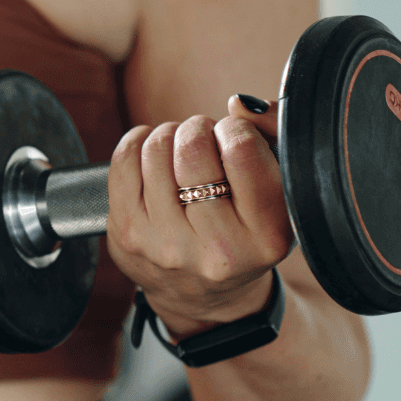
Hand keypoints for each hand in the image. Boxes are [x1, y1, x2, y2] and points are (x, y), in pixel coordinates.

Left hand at [106, 95, 294, 338]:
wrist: (204, 296)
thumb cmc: (244, 228)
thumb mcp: (277, 193)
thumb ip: (274, 136)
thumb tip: (239, 104)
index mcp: (266, 236)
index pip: (241, 150)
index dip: (234, 129)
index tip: (233, 136)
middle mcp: (216, 248)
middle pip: (192, 148)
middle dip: (197, 129)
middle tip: (203, 139)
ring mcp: (165, 245)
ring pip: (155, 149)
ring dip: (168, 135)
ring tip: (180, 151)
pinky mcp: (127, 235)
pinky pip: (123, 159)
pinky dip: (138, 141)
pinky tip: (152, 154)